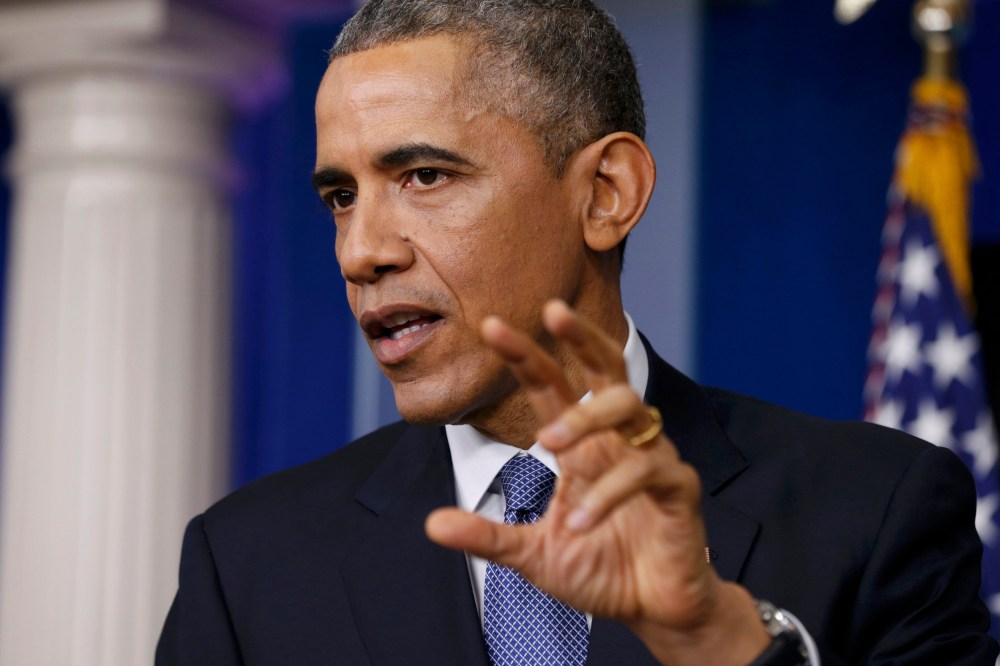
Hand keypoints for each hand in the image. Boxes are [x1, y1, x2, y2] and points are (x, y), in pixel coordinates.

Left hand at [425, 300, 768, 665]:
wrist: (654, 609)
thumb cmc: (601, 570)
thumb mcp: (532, 555)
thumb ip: (488, 535)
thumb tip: (431, 524)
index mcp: (582, 447)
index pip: (553, 386)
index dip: (525, 355)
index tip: (491, 326)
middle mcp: (617, 441)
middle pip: (605, 367)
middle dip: (580, 335)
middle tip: (551, 311)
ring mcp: (651, 458)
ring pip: (628, 405)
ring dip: (586, 416)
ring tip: (549, 443)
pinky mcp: (678, 487)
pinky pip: (649, 470)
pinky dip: (610, 493)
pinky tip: (581, 521)